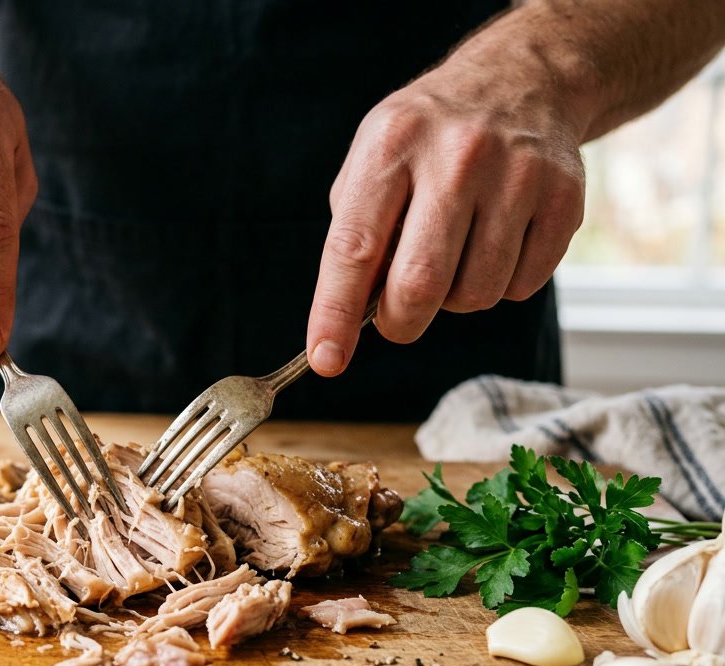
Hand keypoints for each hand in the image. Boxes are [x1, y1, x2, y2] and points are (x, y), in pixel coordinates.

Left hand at [305, 47, 585, 375]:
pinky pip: (521, 286)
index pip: (355, 247)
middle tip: (398, 317)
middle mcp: (456, 157)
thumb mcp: (374, 162)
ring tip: (454, 256)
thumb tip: (352, 316)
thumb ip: (356, 234)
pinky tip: (495, 242)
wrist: (522, 81)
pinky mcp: (564, 198)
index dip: (336, 312)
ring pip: (475, 294)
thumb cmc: (428, 140)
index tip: (327, 359)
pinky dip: (500, 285)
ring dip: (454, 300)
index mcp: (393, 146)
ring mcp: (517, 175)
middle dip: (401, 322)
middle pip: (420, 284)